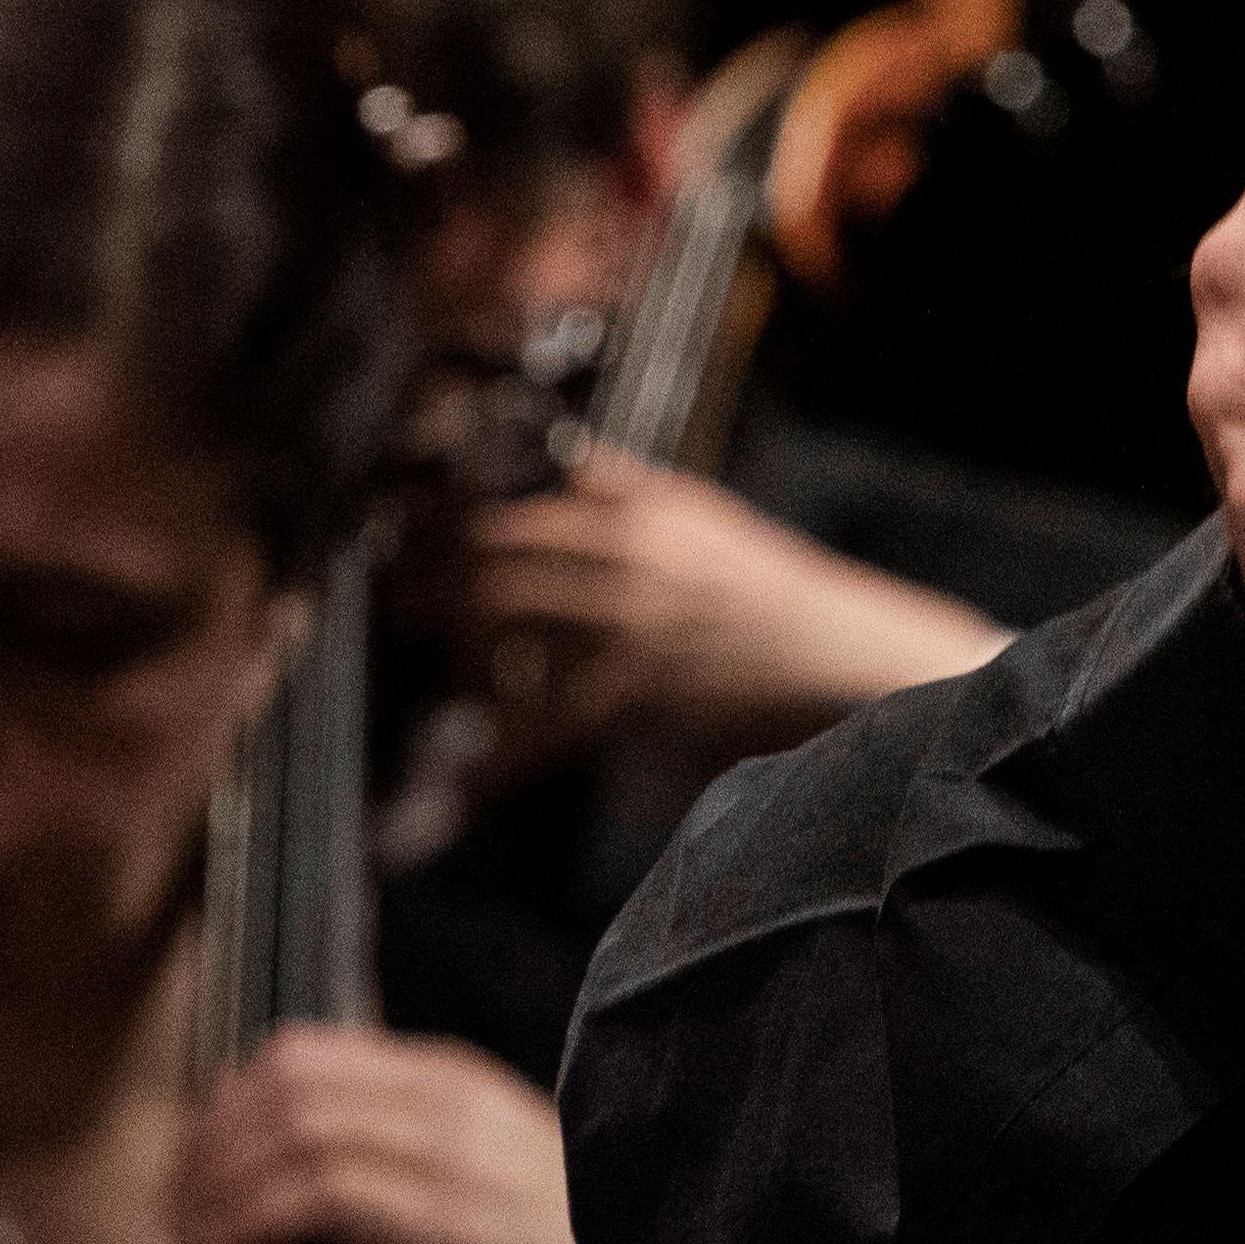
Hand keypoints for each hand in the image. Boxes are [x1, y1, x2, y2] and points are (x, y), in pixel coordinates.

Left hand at [170, 1022, 662, 1243]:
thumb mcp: (485, 1177)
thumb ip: (407, 1159)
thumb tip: (306, 1187)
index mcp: (451, 1081)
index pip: (310, 1051)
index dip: (229, 1098)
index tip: (194, 1154)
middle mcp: (445, 1101)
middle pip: (286, 1081)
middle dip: (210, 1139)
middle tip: (175, 1199)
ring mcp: (449, 1157)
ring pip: (293, 1130)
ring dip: (219, 1181)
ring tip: (188, 1231)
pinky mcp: (449, 1222)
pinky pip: (321, 1193)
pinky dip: (254, 1216)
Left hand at [456, 448, 1004, 771]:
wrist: (829, 649)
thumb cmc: (767, 584)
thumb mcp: (703, 511)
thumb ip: (630, 484)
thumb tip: (570, 457)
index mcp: (633, 513)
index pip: (514, 517)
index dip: (455, 541)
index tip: (423, 558)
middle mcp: (622, 562)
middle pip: (492, 572)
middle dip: (439, 599)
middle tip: (415, 616)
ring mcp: (626, 628)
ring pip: (507, 640)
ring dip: (470, 664)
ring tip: (466, 681)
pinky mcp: (637, 693)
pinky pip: (544, 726)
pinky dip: (498, 760)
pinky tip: (463, 787)